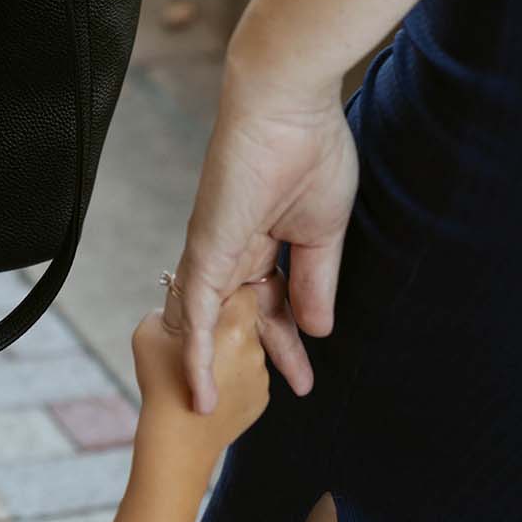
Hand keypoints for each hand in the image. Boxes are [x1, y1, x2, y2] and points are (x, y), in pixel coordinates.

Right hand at [133, 295, 268, 461]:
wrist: (178, 440)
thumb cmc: (161, 383)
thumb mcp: (149, 331)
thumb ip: (169, 309)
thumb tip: (178, 306)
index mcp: (232, 327)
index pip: (243, 293)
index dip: (226, 296)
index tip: (208, 308)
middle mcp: (253, 349)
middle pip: (246, 322)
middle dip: (227, 326)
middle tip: (199, 341)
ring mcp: (261, 375)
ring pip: (249, 350)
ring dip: (231, 353)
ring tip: (204, 372)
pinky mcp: (262, 398)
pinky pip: (249, 377)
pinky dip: (234, 379)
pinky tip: (212, 390)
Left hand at [168, 48, 358, 414]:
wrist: (289, 108)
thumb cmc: (310, 151)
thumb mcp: (323, 232)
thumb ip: (315, 281)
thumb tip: (317, 328)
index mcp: (262, 239)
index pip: (271, 302)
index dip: (288, 340)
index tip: (305, 377)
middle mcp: (231, 249)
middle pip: (242, 318)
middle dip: (260, 360)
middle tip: (285, 398)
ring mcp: (214, 252)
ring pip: (210, 322)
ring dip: (217, 368)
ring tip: (219, 414)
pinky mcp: (205, 252)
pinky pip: (198, 313)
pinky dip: (198, 353)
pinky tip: (202, 391)